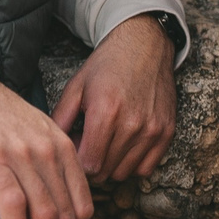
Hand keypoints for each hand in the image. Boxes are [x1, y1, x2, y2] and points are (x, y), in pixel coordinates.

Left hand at [50, 14, 178, 183]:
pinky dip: (133, 164)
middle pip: (105, 172)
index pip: (88, 166)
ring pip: (124, 174)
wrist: (144, 44)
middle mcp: (132, 124)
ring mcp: (152, 130)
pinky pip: (146, 169)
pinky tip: (125, 145)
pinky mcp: (167, 132)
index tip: (77, 145)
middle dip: (92, 164)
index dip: (77, 161)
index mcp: (106, 112)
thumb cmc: (107, 65)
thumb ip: (60, 120)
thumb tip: (51, 150)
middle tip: (90, 142)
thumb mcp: (76, 87)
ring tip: (107, 141)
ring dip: (111, 165)